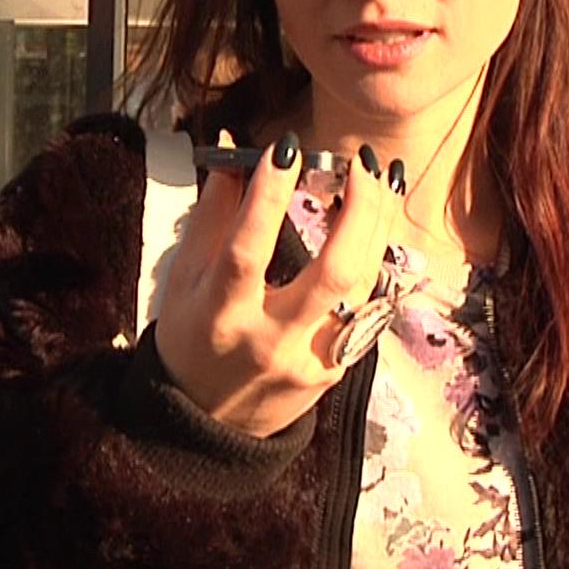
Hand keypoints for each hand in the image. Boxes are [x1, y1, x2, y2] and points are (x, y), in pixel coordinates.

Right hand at [151, 131, 402, 437]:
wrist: (209, 421)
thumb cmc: (193, 336)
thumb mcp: (185, 277)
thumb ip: (214, 212)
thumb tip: (235, 149)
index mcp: (221, 315)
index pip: (247, 250)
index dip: (267, 196)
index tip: (287, 147)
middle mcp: (270, 341)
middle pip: (333, 273)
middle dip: (358, 209)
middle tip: (361, 161)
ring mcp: (310, 360)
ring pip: (363, 288)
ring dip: (380, 226)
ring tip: (382, 180)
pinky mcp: (335, 370)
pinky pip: (366, 308)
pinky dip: (375, 260)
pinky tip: (379, 224)